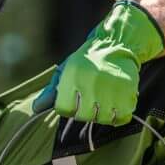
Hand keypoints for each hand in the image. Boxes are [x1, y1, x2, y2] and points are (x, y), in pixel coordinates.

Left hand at [33, 0, 164, 126]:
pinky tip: (115, 106)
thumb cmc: (86, 62)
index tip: (72, 103)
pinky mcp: (128, 90)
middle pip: (84, 115)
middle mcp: (91, 81)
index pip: (64, 109)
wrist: (116, 45)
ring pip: (103, 118)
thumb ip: (51, 91)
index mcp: (72, 76)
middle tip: (89, 103)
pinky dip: (118, 116)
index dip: (67, 110)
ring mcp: (111, 86)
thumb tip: (36, 109)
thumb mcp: (65, 71)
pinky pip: (122, 116)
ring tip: (103, 103)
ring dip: (102, 116)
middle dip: (84, 113)